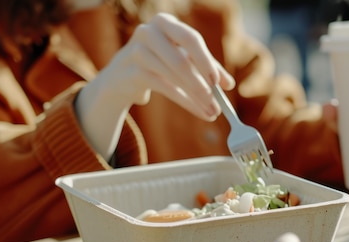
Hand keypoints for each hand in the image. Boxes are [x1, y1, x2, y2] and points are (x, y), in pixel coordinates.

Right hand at [75, 12, 234, 158]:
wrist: (120, 78)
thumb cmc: (156, 63)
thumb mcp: (180, 60)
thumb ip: (204, 67)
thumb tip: (228, 84)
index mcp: (165, 23)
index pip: (191, 39)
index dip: (206, 61)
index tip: (220, 83)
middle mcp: (148, 32)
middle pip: (180, 57)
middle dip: (201, 81)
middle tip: (217, 101)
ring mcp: (137, 51)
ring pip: (173, 76)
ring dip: (196, 97)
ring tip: (212, 111)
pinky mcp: (131, 72)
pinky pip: (163, 88)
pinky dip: (184, 101)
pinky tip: (197, 110)